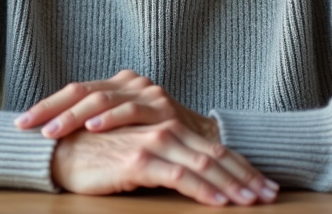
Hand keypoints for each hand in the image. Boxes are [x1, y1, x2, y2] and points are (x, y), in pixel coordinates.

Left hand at [15, 69, 216, 140]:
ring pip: (102, 99)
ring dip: (74, 116)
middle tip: (28, 126)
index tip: (20, 123)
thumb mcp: (122, 129)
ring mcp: (147, 93)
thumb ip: (95, 126)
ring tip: (52, 131)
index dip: (47, 105)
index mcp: (116, 85)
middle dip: (52, 110)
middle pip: (83, 91)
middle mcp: (130, 83)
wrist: (203, 142)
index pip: (75, 91)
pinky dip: (110, 119)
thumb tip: (49, 134)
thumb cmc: (153, 140)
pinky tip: (92, 127)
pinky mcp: (163, 108)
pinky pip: (131, 111)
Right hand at [51, 120, 277, 206]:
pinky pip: (178, 176)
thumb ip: (168, 162)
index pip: (216, 150)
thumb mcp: (141, 158)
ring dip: (232, 186)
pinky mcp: (138, 160)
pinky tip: (219, 203)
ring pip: (203, 166)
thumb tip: (198, 183)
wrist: (60, 153)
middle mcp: (166, 130)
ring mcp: (153, 143)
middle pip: (217, 156)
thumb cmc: (99, 157)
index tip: (265, 185)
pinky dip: (203, 190)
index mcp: (170, 128)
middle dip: (247, 177)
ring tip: (253, 202)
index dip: (243, 167)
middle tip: (271, 196)